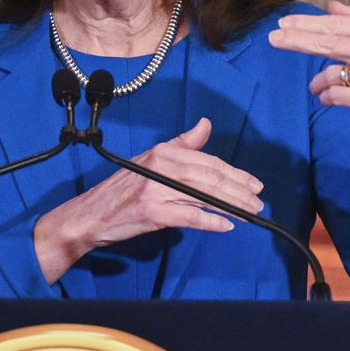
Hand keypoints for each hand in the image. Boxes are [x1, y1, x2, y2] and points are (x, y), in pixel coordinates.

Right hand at [33, 118, 263, 281]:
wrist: (91, 215)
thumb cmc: (122, 189)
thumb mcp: (151, 160)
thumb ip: (182, 145)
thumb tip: (205, 125)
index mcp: (163, 151)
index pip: (207, 161)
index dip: (234, 173)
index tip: (253, 183)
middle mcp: (160, 166)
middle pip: (210, 177)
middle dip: (239, 189)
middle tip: (258, 200)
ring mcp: (156, 189)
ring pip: (204, 194)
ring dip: (232, 205)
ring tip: (249, 213)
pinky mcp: (152, 212)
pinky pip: (189, 216)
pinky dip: (210, 221)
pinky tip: (226, 225)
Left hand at [267, 1, 349, 166]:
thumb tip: (332, 5)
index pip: (337, 25)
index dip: (308, 24)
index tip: (284, 23)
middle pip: (329, 42)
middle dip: (297, 40)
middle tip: (273, 38)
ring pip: (329, 73)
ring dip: (317, 83)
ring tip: (318, 87)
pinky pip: (334, 95)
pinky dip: (326, 97)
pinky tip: (328, 98)